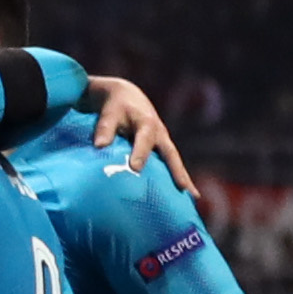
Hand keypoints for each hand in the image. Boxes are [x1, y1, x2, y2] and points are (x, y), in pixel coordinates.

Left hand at [80, 76, 194, 193]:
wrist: (128, 96)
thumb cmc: (117, 106)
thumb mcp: (109, 112)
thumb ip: (105, 128)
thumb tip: (99, 146)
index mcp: (146, 123)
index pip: (144, 140)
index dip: (140, 153)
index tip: (135, 168)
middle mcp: (159, 133)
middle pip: (171, 154)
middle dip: (177, 171)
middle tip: (183, 188)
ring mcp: (163, 142)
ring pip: (175, 161)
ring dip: (183, 177)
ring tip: (193, 196)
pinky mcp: (162, 148)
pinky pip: (171, 164)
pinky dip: (178, 177)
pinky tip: (184, 194)